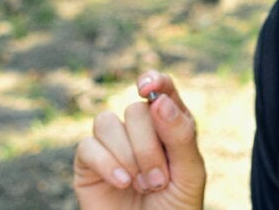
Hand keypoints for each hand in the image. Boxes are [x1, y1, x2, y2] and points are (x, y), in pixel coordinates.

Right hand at [74, 71, 206, 209]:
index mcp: (168, 124)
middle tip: (160, 181)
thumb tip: (159, 100)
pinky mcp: (88, 162)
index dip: (155, 80)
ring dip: (129, 157)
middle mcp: (139, 128)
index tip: (147, 87)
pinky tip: (122, 183)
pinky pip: (88, 146)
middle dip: (149, 148)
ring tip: (143, 186)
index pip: (161, 88)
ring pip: (107, 122)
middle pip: (135, 111)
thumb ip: (180, 135)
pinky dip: (107, 164)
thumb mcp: (190, 173)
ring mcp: (112, 143)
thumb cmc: (175, 206)